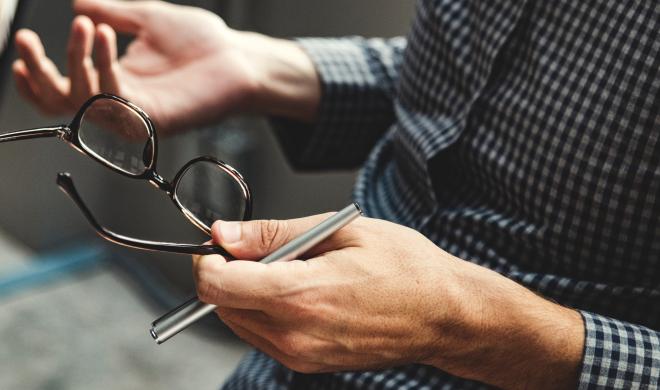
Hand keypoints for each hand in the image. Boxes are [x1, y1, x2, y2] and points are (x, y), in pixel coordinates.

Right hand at [13, 0, 319, 132]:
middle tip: (28, 41)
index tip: (23, 44)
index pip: (65, 90)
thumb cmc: (202, 42)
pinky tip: (102, 34)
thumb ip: (112, 13)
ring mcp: (139, 115)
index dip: (38, 75)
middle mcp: (122, 103)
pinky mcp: (156, 120)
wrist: (240, 56)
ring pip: (85, 102)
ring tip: (86, 25)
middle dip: (40, 73)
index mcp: (117, 82)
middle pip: (64, 103)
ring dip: (75, 60)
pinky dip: (102, 67)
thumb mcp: (148, 18)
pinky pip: (115, 101)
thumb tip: (77, 3)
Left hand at [193, 214, 583, 388]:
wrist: (444, 315)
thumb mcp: (341, 231)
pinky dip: (266, 311)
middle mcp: (295, 334)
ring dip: (247, 294)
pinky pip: (264, 337)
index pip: (217, 286)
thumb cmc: (405, 268)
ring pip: (239, 322)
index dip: (209, 260)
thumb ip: (274, 235)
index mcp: (301, 295)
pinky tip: (303, 292)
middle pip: (221, 306)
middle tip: (263, 249)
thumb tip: (225, 233)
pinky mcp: (309, 364)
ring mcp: (302, 355)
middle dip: (228, 274)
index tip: (222, 244)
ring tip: (293, 270)